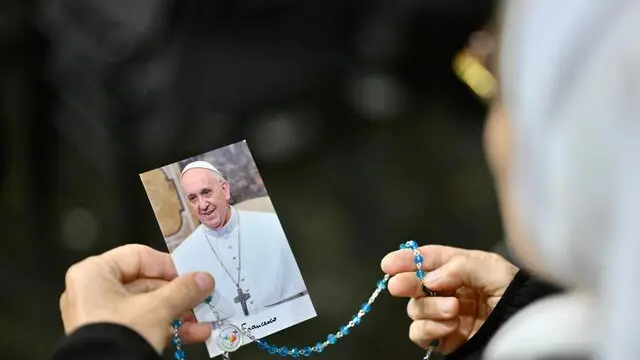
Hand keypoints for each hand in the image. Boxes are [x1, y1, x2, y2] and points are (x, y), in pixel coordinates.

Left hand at [59, 244, 214, 352]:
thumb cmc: (119, 334)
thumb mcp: (158, 308)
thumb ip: (184, 290)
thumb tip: (205, 279)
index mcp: (94, 273)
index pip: (139, 256)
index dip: (170, 265)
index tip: (193, 275)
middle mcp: (93, 291)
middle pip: (147, 283)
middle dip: (180, 295)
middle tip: (202, 297)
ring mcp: (101, 316)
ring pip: (148, 307)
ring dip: (179, 313)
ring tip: (202, 320)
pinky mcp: (111, 337)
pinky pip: (142, 325)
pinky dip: (167, 328)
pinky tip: (193, 333)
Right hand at [381, 245, 517, 353]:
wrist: (528, 326)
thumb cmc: (514, 293)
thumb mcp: (492, 269)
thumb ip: (459, 267)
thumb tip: (429, 279)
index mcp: (458, 267)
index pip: (427, 259)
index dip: (406, 259)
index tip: (388, 264)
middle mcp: (448, 290)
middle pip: (414, 284)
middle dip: (405, 283)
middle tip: (399, 287)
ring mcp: (444, 314)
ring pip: (416, 309)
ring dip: (429, 308)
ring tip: (453, 310)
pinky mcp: (444, 338)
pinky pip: (421, 333)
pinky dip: (429, 329)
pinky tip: (449, 326)